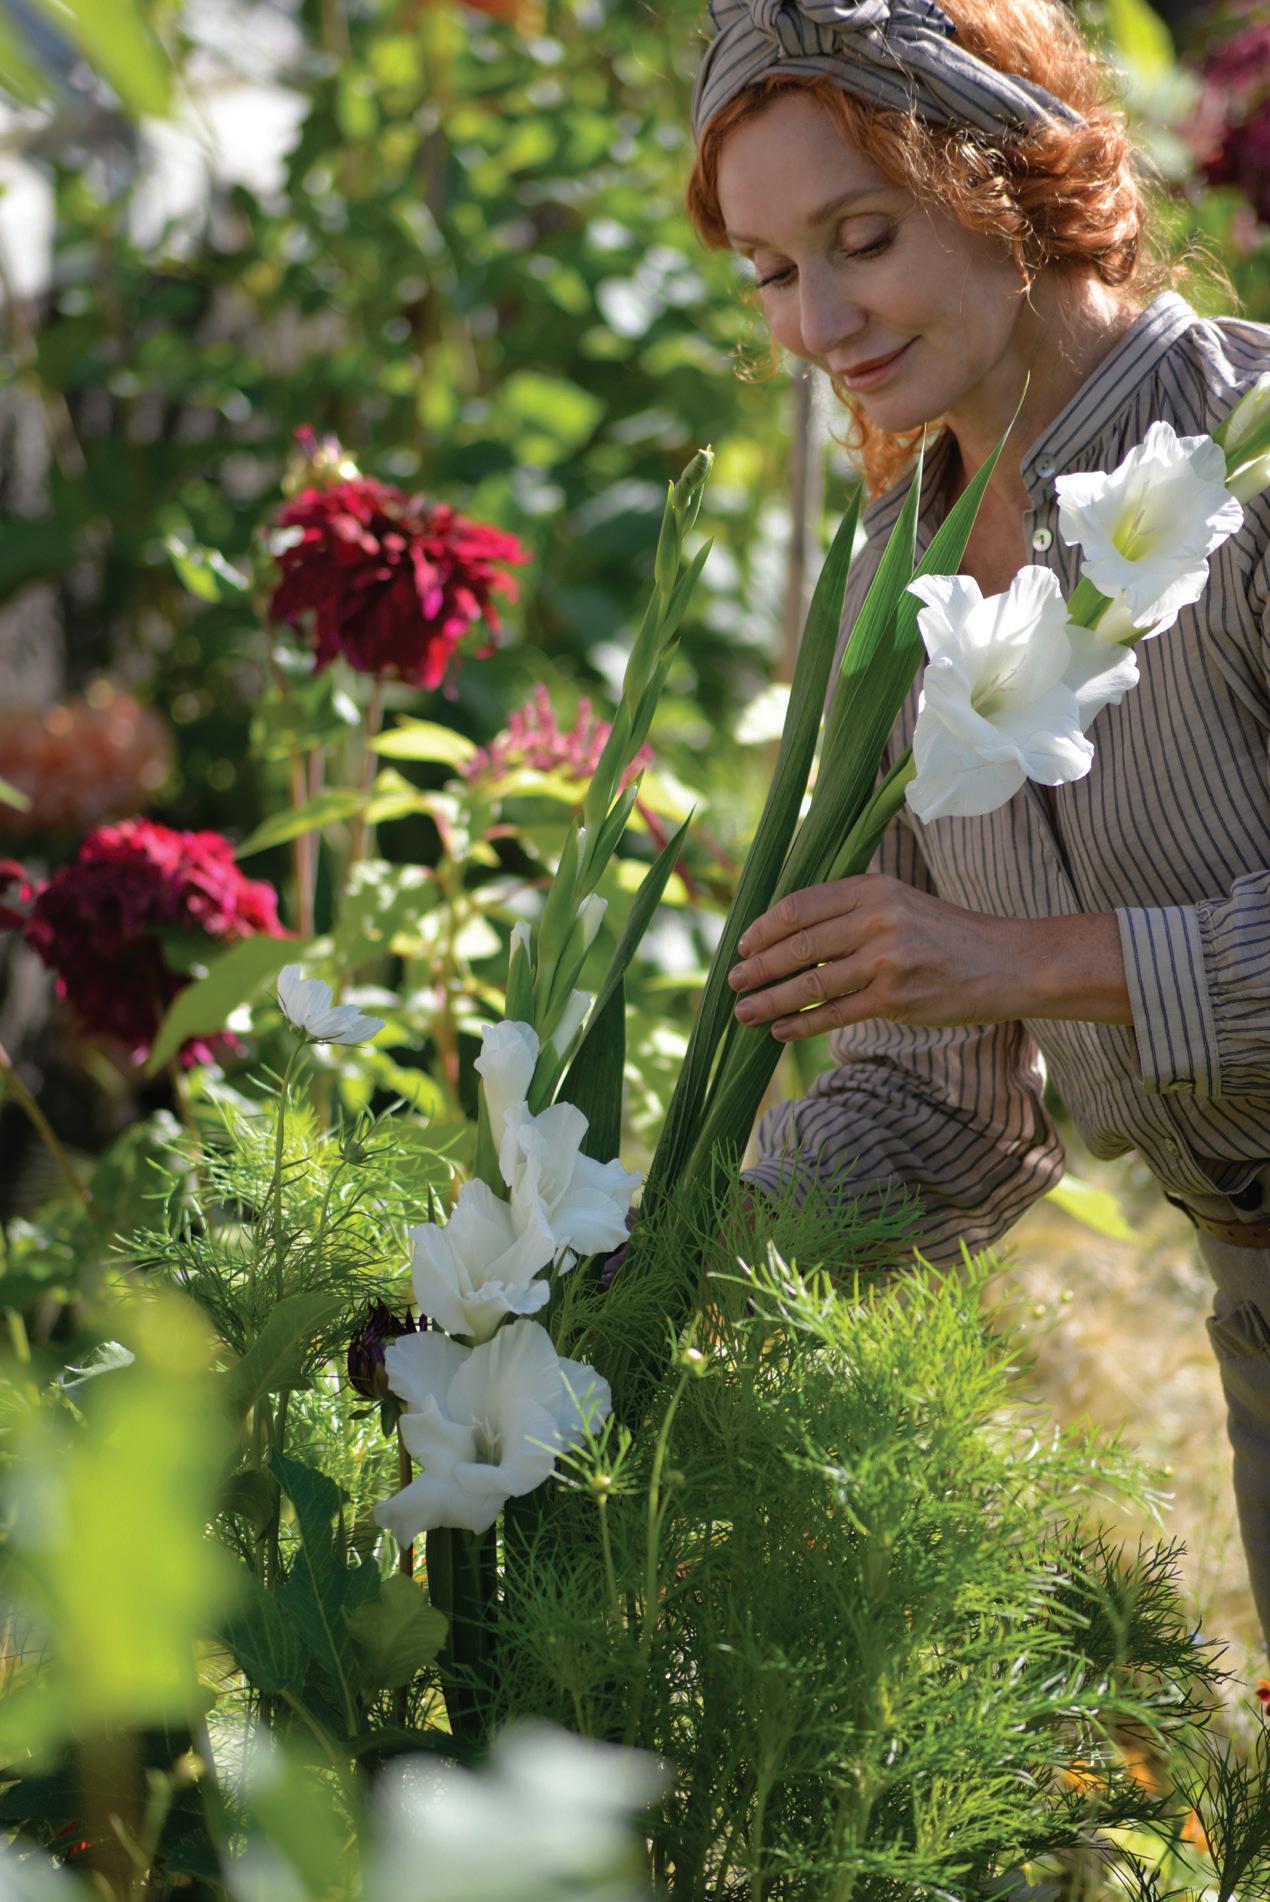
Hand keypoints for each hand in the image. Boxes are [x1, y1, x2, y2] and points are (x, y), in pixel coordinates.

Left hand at [727, 875, 1130, 1040]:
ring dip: (769, 1001)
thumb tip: (787, 935)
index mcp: (873, 888)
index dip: (764, 928)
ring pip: (809, 983)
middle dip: (758, 967)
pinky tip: (779, 1031)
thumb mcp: (900, 903)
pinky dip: (800, 1025)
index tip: (743, 946)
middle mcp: (877, 919)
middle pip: (798, 946)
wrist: (1007, 963)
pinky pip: (834, 1014)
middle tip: (731, 982)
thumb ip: (851, 911)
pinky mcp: (895, 999)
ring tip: (743, 1012)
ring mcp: (885, 960)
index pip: (801, 906)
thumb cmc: (946, 936)